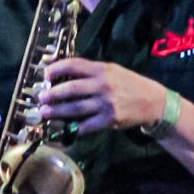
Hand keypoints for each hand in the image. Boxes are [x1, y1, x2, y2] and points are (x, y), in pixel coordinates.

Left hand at [38, 57, 165, 134]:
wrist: (152, 101)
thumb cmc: (128, 84)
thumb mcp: (112, 70)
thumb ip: (90, 71)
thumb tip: (63, 71)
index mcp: (102, 69)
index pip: (74, 65)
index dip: (56, 69)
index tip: (45, 75)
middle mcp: (103, 85)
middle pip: (71, 88)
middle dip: (52, 94)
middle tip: (41, 98)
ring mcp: (106, 103)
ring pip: (76, 108)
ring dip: (57, 111)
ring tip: (44, 113)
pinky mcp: (109, 120)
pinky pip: (87, 125)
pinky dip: (73, 128)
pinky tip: (63, 128)